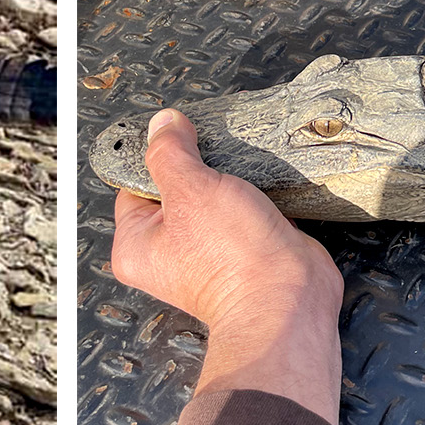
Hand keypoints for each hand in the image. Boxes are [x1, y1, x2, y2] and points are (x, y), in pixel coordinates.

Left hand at [111, 108, 343, 422]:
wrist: (290, 300)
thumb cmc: (233, 261)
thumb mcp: (189, 190)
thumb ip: (170, 152)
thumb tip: (163, 124)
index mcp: (136, 245)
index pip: (134, 184)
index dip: (157, 157)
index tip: (179, 137)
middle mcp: (167, 252)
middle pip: (175, 187)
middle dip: (199, 168)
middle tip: (215, 158)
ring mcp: (207, 251)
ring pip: (212, 195)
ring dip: (229, 180)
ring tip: (241, 174)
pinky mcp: (243, 247)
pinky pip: (241, 208)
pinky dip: (253, 193)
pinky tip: (261, 185)